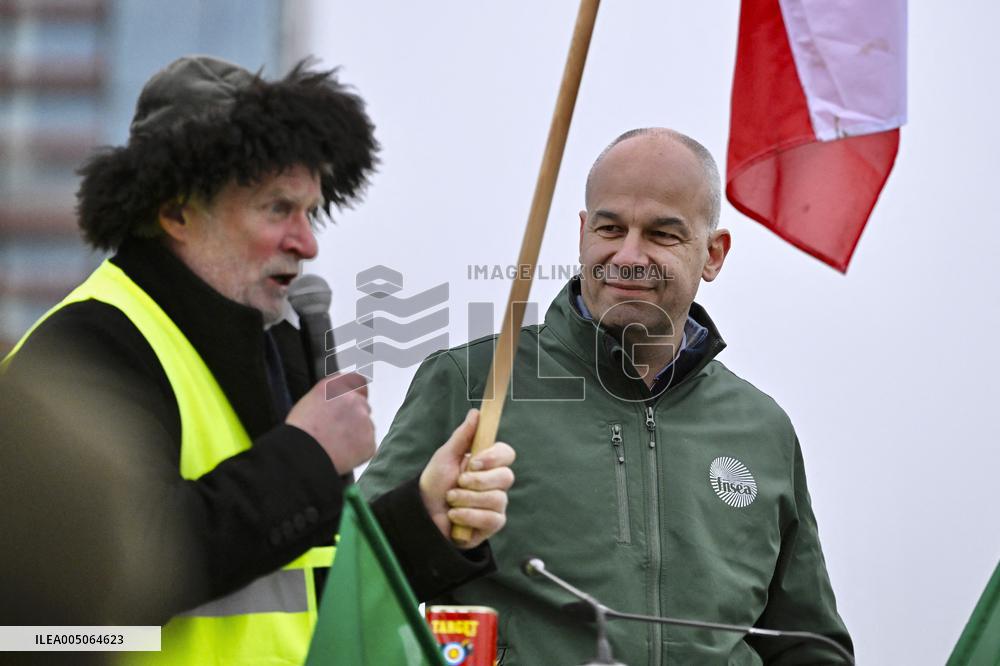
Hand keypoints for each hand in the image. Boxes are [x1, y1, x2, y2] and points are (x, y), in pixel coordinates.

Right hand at [286, 372, 374, 474]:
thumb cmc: (300, 432)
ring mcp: (364, 420)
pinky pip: (367, 446)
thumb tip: (339, 402)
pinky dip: (358, 451)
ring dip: (356, 434)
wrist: (302, 455)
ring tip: (335, 446)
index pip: (358, 381)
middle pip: (362, 406)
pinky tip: (341, 455)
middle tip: (339, 431)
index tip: (357, 399)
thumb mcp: (310, 402)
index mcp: (336, 387)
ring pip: (366, 427)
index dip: (358, 392)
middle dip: (354, 417)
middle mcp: (353, 399)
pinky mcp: (369, 441)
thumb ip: (330, 397)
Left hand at [419, 409, 515, 548]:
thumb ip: (462, 436)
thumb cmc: (436, 483)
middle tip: (458, 482)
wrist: (424, 514)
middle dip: (477, 481)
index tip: (474, 462)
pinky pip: (491, 518)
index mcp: (488, 463)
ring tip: (451, 500)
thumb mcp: (445, 457)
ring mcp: (497, 503)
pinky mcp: (493, 523)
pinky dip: (468, 516)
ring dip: (466, 499)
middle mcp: (496, 483)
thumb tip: (476, 413)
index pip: (507, 454)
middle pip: (506, 477)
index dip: (494, 458)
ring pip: (496, 498)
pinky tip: (454, 516)